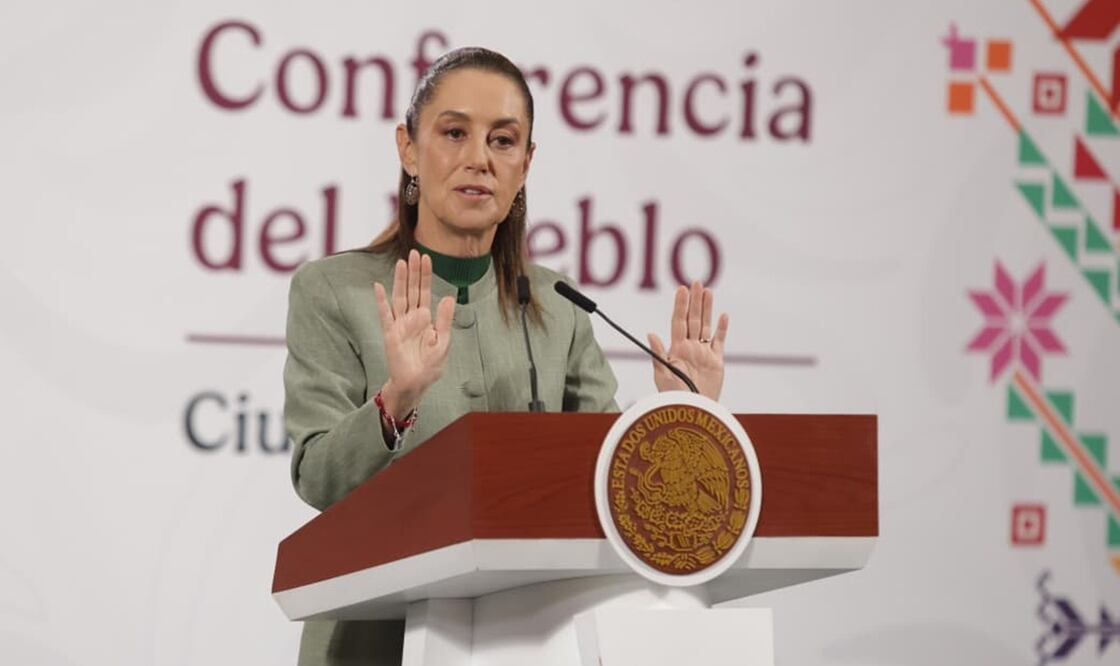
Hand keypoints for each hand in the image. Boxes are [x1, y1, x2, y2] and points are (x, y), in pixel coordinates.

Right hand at [373, 250, 455, 418]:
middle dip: (413, 272)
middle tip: (413, 252)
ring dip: (400, 281)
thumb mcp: (443, 341)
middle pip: (412, 290)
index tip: (426, 257)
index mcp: (426, 318)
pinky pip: (385, 315)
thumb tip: (448, 296)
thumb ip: (445, 319)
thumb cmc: (430, 365)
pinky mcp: (390, 334)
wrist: (416, 383)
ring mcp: (400, 324)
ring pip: (399, 297)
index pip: (425, 291)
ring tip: (401, 263)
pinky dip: (381, 301)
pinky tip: (378, 287)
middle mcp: (412, 318)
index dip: (425, 275)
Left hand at [647, 281, 729, 400]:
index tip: (681, 289)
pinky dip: (722, 329)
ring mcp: (703, 353)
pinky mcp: (716, 362)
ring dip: (707, 309)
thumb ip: (658, 354)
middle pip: (693, 319)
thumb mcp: (663, 376)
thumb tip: (650, 333)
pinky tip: (723, 315)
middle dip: (694, 301)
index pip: (678, 322)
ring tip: (708, 291)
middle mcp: (690, 348)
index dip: (680, 306)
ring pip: (705, 326)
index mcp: (677, 349)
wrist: (694, 413)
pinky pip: (719, 341)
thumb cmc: (675, 398)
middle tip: (696, 282)